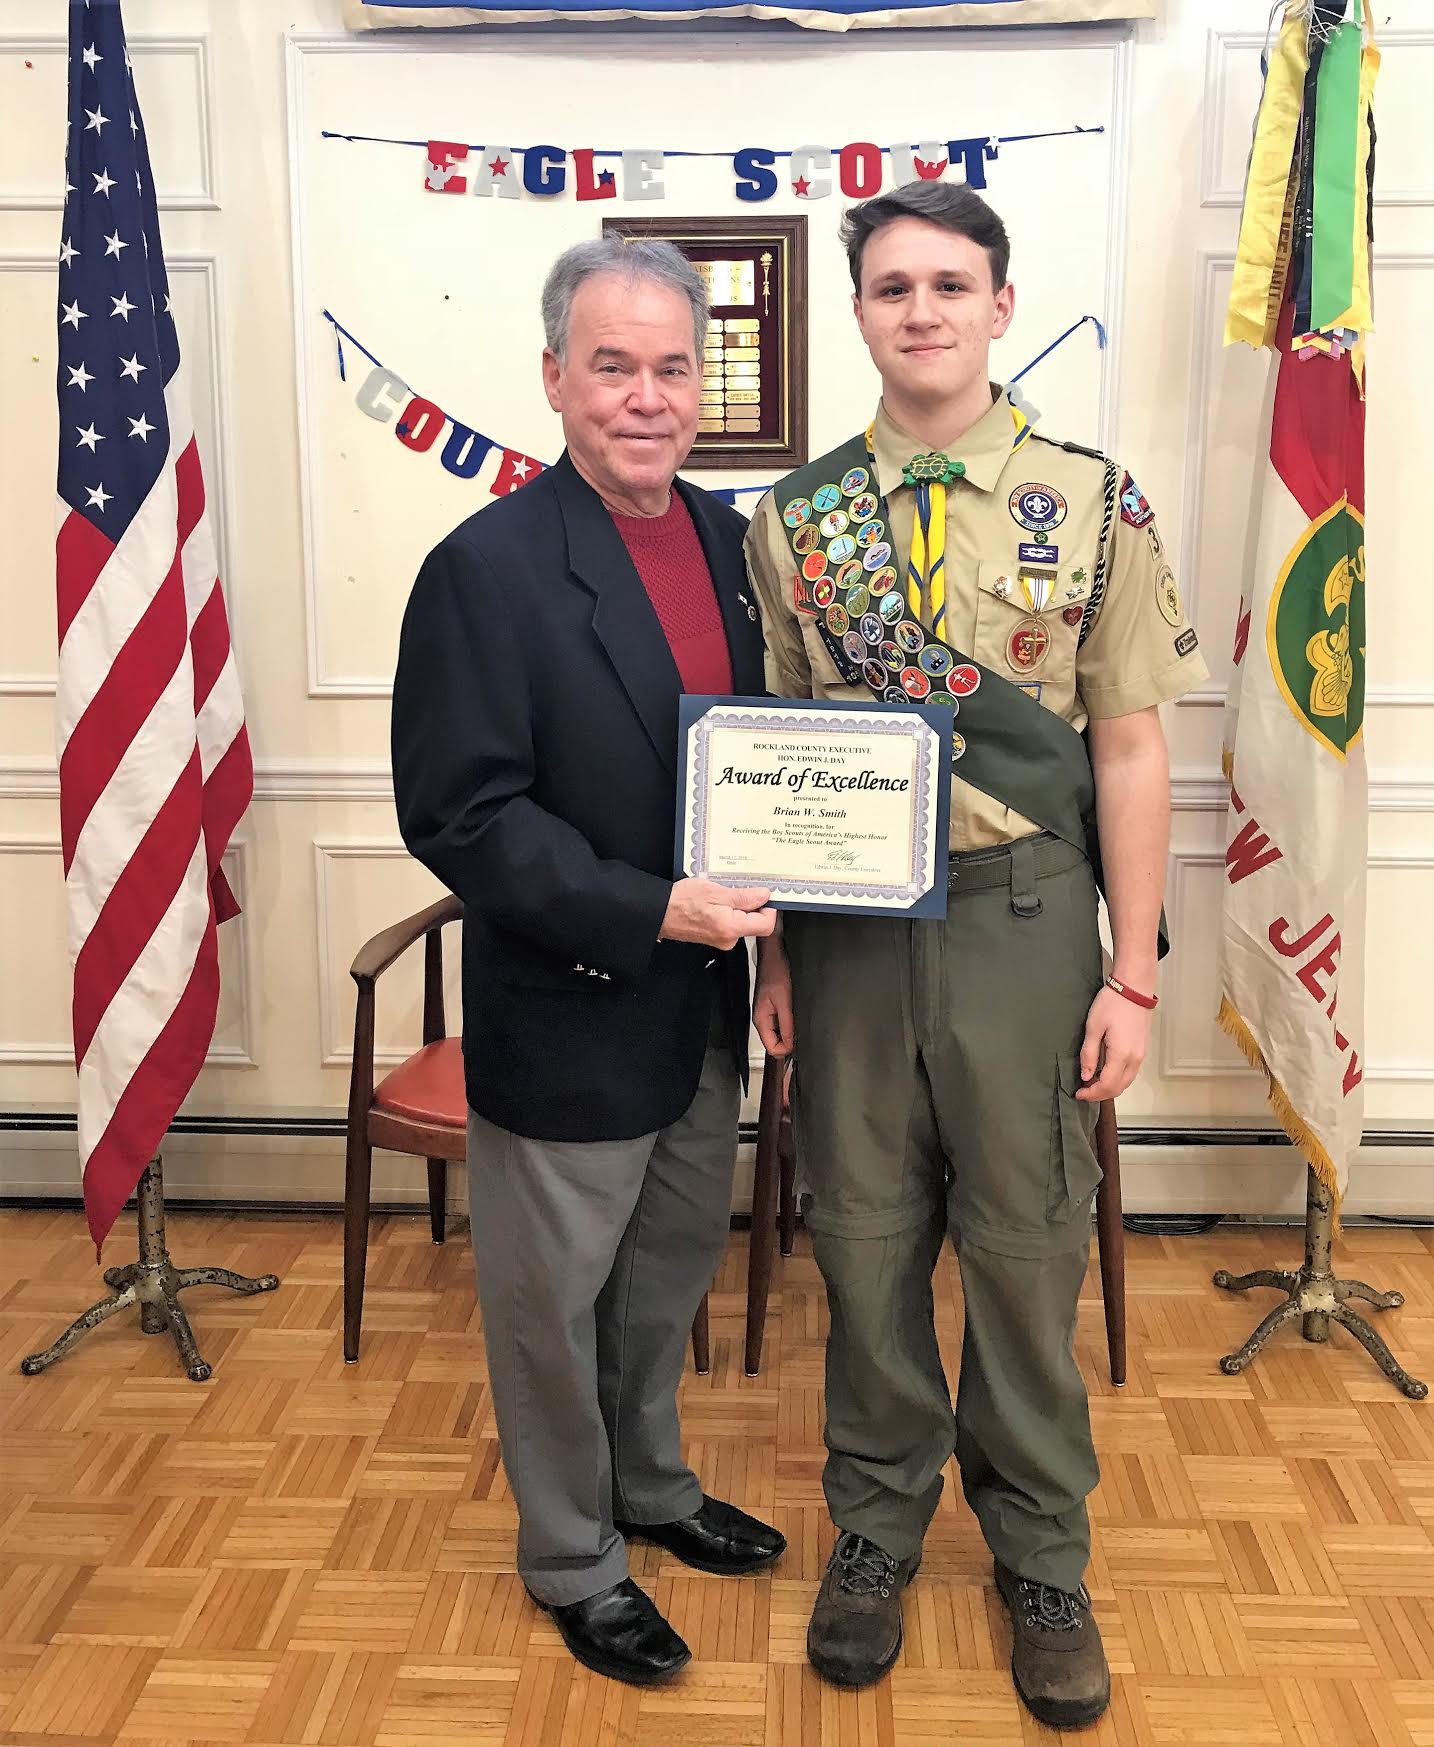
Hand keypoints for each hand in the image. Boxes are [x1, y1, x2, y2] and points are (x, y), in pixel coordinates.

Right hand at [660, 878, 776, 950]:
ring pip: (743, 922)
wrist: (660, 912)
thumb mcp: (715, 891)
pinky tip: (716, 900)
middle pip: (755, 923)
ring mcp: (722, 939)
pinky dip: (728, 911)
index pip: (766, 924)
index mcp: (731, 927)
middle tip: (738, 888)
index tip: (763, 894)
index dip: (769, 907)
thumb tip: (763, 896)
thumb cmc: (680, 902)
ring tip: (722, 893)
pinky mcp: (716, 937)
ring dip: (738, 905)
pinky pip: (731, 923)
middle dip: (751, 904)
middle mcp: (728, 938)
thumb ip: (743, 896)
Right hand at [753, 941, 794, 1056]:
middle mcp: (763, 1018)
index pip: (772, 1048)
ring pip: (781, 1033)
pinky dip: (792, 1022)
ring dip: (792, 1031)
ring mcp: (768, 1013)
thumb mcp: (785, 1001)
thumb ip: (787, 1024)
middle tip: (802, 1032)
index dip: (787, 1050)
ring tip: (800, 1019)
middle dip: (790, 1041)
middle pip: (776, 1042)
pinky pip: (783, 1022)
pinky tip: (798, 1013)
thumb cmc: (776, 971)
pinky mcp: (775, 1007)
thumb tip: (790, 1045)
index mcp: (761, 1019)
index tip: (799, 1043)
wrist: (775, 954)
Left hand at [1074, 983, 1151, 1101]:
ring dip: (1110, 1087)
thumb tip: (1086, 1075)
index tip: (1079, 1093)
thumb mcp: (1093, 1028)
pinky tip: (1106, 1073)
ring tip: (1092, 1084)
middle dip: (1100, 1094)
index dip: (1092, 1094)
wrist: (1133, 988)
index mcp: (1121, 1055)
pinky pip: (1131, 1072)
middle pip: (1118, 1088)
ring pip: (1126, 1082)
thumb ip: (1089, 1054)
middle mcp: (1135, 1059)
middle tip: (1084, 1092)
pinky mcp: (1142, 1049)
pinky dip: (1118, 1079)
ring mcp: (1141, 1054)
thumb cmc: (1113, 1003)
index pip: (1106, 1085)